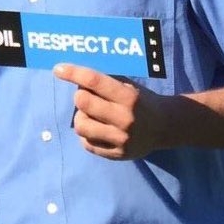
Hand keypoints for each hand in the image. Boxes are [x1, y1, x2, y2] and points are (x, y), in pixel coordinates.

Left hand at [53, 63, 170, 158]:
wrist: (164, 127)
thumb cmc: (141, 100)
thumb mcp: (128, 86)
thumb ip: (104, 81)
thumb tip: (74, 75)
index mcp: (129, 97)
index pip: (95, 81)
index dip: (73, 73)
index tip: (58, 69)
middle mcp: (125, 119)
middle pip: (83, 103)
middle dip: (80, 96)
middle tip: (87, 96)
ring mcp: (121, 139)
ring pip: (81, 125)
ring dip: (82, 117)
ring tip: (93, 115)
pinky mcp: (116, 154)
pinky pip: (86, 143)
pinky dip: (87, 134)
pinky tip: (98, 128)